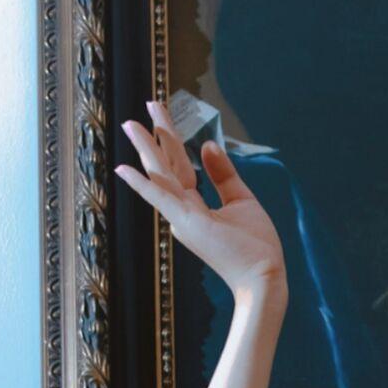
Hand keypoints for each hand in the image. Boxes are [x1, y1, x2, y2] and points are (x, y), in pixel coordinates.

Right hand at [114, 99, 286, 302]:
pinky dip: (142, 183)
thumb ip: (223, 174)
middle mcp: (182, 211)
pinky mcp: (187, 223)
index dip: (170, 140)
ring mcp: (182, 217)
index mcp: (193, 207)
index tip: (161, 115)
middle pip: (166, 165)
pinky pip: (161, 197)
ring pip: (160, 174)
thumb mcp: (241, 201)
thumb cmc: (255, 247)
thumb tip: (207, 145)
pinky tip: (124, 169)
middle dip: (154, 136)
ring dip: (146, 148)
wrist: (263, 277)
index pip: (179, 166)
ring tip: (131, 124)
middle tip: (141, 109)